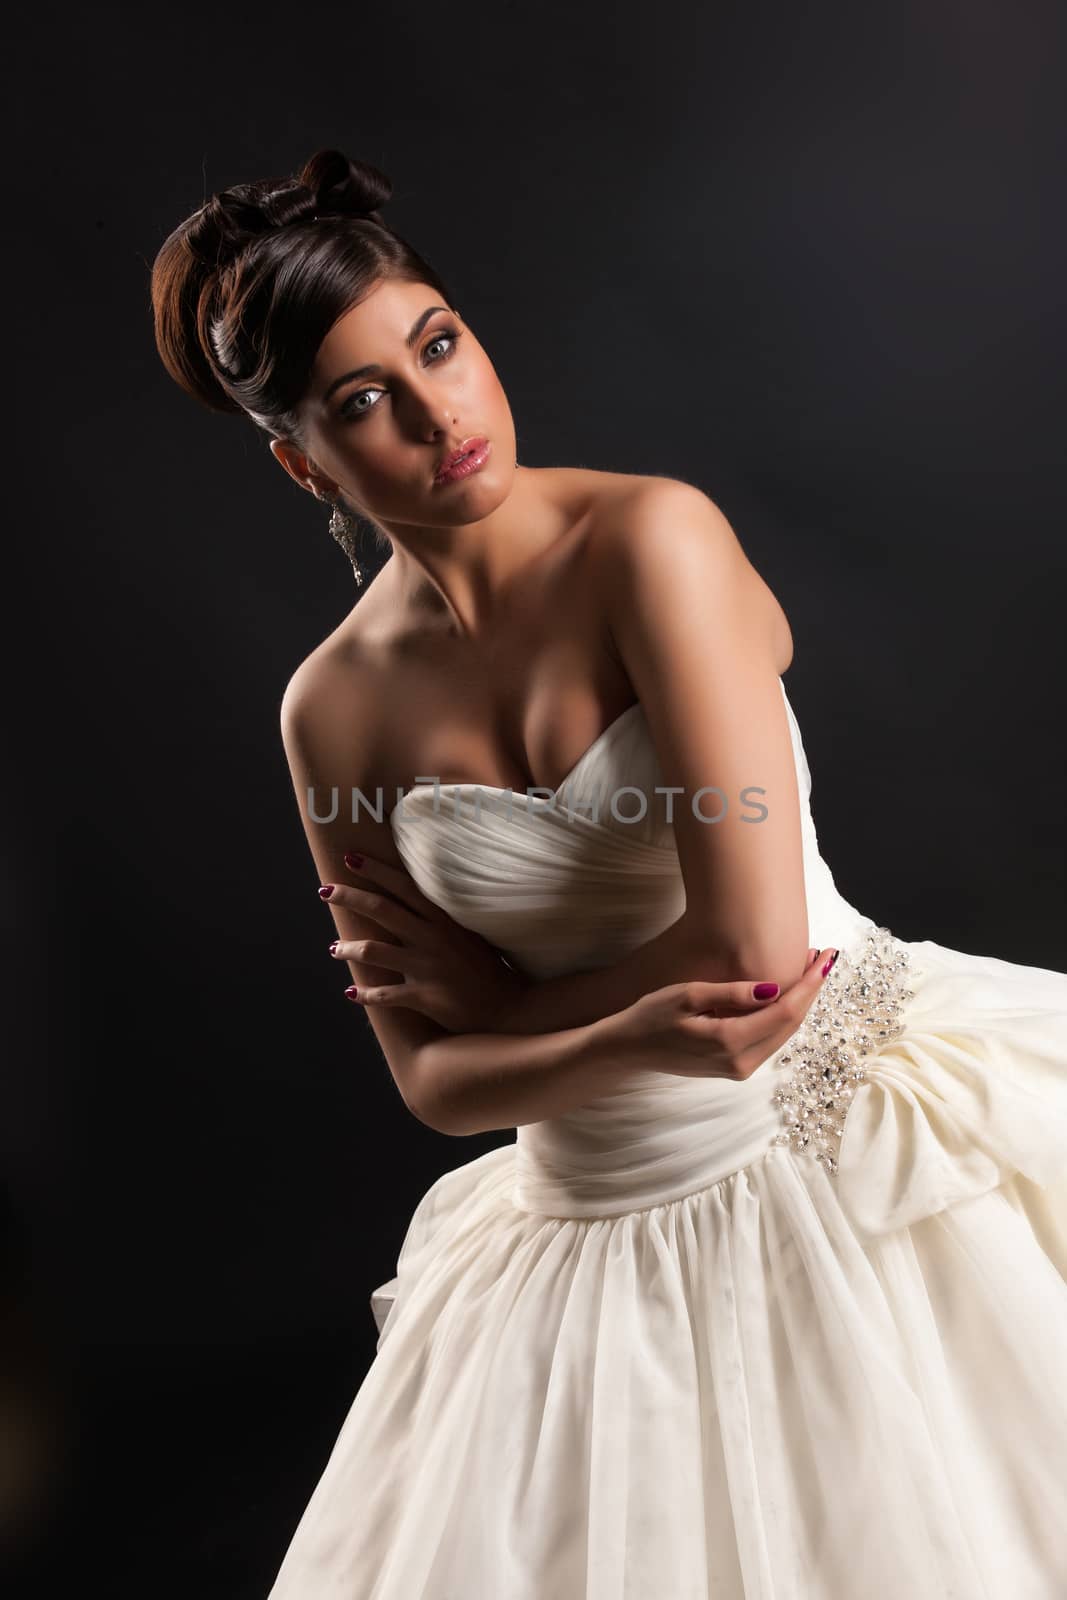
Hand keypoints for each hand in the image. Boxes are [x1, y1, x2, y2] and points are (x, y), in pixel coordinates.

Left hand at [325, 850, 526, 1032]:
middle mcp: (433, 938)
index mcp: (444, 919)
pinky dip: (366, 995)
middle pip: (383, 910)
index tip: (351, 857)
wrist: (510, 1007)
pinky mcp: (427, 998)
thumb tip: (413, 902)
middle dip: (351, 897)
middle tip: (325, 889)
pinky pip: (387, 995)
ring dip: (349, 948)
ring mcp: (429, 968)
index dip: (376, 871)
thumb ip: (441, 919)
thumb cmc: (487, 969)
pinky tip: (351, 994)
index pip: (404, 887)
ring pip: (376, 952)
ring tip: (333, 947)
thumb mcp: (468, 934)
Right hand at [599, 946, 837, 1081]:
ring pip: (784, 1034)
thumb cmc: (652, 1016)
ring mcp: (739, 1069)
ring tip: (807, 969)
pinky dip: (782, 1016)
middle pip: (791, 1025)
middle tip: (821, 956)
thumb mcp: (688, 995)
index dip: (809, 984)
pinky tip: (784, 993)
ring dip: (799, 1002)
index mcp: (730, 1042)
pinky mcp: (735, 1069)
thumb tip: (774, 988)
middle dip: (810, 990)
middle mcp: (741, 1062)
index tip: (825, 956)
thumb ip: (732, 993)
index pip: (785, 1011)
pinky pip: (770, 1040)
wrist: (628, 1050)